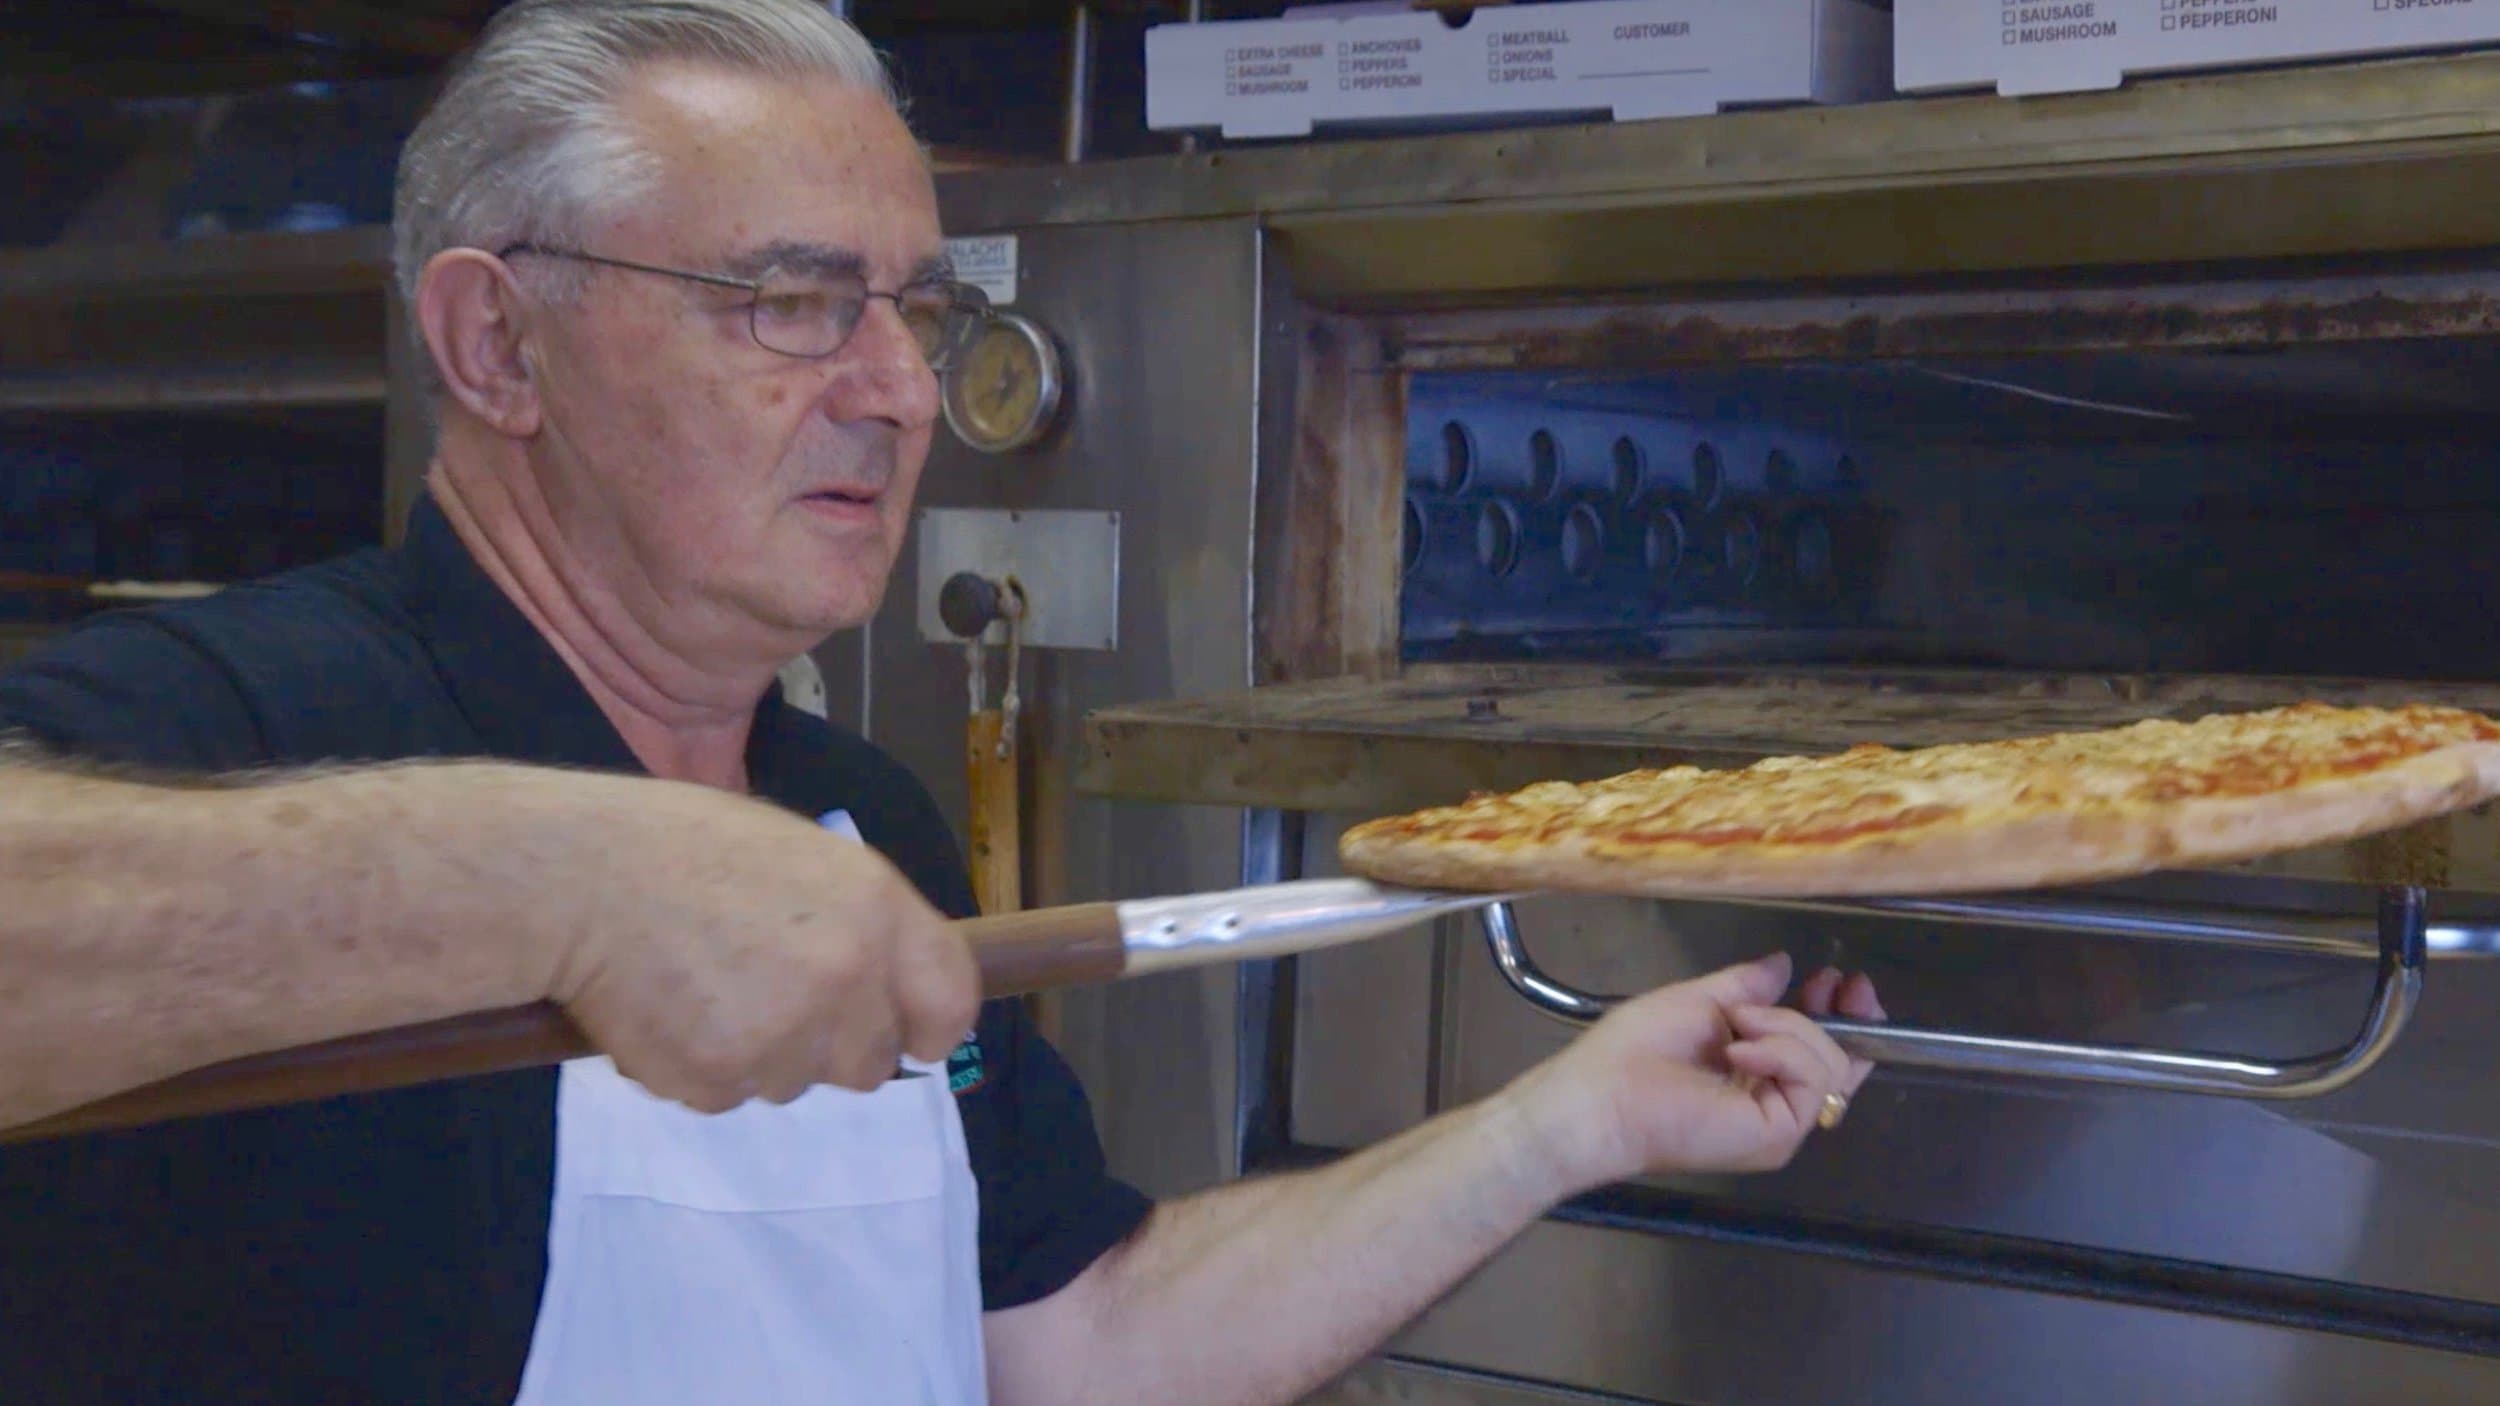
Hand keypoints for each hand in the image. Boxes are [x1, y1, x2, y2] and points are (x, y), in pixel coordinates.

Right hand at [510, 772, 980, 1111]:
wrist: (580, 878)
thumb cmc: (685, 849)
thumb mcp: (803, 857)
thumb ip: (859, 923)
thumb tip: (888, 983)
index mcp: (876, 909)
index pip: (950, 1002)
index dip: (927, 1025)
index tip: (907, 1034)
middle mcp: (846, 978)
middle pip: (871, 1064)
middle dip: (830, 1045)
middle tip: (768, 997)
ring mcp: (783, 1035)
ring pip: (795, 1084)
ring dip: (761, 1055)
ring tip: (704, 987)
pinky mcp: (719, 1077)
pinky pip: (730, 1096)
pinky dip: (703, 1069)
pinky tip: (670, 1011)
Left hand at [1500, 952, 1883, 1193]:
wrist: (1604, 1095)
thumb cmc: (1636, 1048)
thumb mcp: (1700, 1002)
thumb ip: (1746, 987)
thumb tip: (1783, 963)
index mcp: (1752, 1072)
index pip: (1819, 1052)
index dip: (1838, 1015)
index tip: (1836, 978)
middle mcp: (1771, 1101)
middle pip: (1838, 1059)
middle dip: (1839, 1015)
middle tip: (1829, 982)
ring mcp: (1778, 1123)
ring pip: (1829, 1064)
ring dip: (1789, 1026)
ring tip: (1739, 1023)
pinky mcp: (1777, 1134)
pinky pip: (1810, 1080)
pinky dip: (1781, 1051)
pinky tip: (1739, 1049)